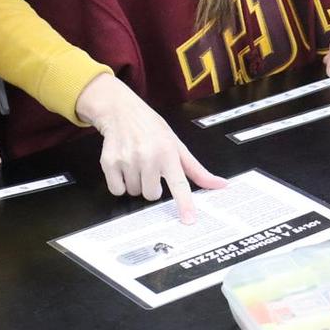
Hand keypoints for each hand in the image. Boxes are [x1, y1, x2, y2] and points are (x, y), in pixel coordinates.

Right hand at [75, 74, 227, 223]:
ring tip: (135, 163)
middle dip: (152, 186)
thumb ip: (197, 170)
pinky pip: (116, 190)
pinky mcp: (109, 162)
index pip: (179, 183)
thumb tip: (221, 185)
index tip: (189, 219)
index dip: (184, 203)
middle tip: (150, 168)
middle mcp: (147, 156)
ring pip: (134, 192)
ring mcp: (127, 159)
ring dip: (135, 183)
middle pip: (152, 195)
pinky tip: (123, 165)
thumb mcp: (177, 145)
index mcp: (168, 152)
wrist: (121, 111)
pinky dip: (119, 183)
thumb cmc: (151, 128)